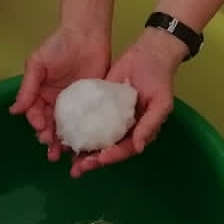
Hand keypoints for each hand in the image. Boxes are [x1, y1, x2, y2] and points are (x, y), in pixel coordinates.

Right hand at [12, 24, 111, 157]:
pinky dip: (89, 135)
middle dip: (52, 142)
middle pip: (53, 127)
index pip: (37, 115)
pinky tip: (89, 145)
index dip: (38, 124)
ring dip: (68, 144)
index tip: (42, 130)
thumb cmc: (59, 46)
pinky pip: (91, 123)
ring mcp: (77, 106)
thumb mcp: (37, 65)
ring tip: (69, 156)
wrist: (87, 34)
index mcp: (42, 96)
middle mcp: (58, 104)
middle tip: (54, 153)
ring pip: (71, 129)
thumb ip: (28, 88)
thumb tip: (14, 111)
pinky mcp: (95, 104)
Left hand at [69, 29, 182, 177]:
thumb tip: (139, 147)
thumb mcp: (160, 102)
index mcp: (139, 132)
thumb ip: (150, 125)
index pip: (124, 149)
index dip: (112, 156)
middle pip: (106, 150)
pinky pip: (87, 121)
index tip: (98, 159)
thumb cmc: (159, 79)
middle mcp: (123, 130)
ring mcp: (109, 119)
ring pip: (94, 140)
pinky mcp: (98, 106)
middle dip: (92, 161)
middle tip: (77, 169)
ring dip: (81, 152)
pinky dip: (76, 130)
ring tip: (66, 160)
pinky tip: (63, 136)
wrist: (148, 54)